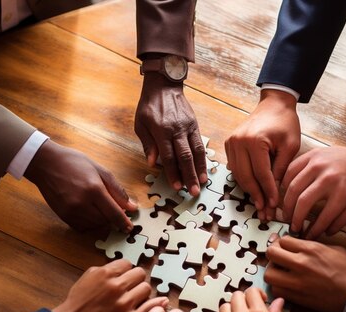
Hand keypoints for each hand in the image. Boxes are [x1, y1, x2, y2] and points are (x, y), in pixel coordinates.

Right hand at [25, 140, 136, 231]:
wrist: (46, 163)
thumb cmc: (75, 163)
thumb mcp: (101, 170)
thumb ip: (118, 190)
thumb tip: (132, 207)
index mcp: (94, 189)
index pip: (114, 214)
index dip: (124, 223)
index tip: (130, 227)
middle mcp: (82, 204)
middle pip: (105, 222)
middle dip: (113, 218)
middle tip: (114, 209)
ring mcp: (71, 212)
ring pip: (94, 226)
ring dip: (102, 221)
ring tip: (99, 206)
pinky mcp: (63, 216)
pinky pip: (82, 228)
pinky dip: (90, 223)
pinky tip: (89, 211)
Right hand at [51, 259, 167, 311]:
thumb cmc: (77, 302)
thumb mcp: (88, 277)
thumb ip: (107, 269)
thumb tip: (123, 266)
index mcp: (106, 274)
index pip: (128, 263)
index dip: (126, 270)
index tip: (124, 276)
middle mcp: (116, 287)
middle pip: (140, 274)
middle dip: (135, 279)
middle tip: (131, 286)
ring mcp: (124, 304)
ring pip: (146, 288)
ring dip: (142, 291)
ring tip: (135, 297)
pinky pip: (150, 308)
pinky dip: (156, 304)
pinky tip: (160, 302)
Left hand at [135, 72, 206, 195]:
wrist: (164, 85)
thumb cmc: (149, 106)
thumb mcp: (140, 123)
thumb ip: (147, 144)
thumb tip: (152, 163)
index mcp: (161, 131)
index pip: (169, 157)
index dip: (173, 173)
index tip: (177, 187)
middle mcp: (177, 129)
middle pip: (185, 157)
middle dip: (190, 176)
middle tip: (194, 192)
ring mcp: (188, 127)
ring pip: (196, 151)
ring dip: (200, 169)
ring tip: (202, 183)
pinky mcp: (195, 124)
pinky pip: (200, 144)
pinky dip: (203, 158)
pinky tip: (204, 168)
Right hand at [225, 89, 300, 220]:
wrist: (274, 104)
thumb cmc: (285, 123)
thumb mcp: (291, 146)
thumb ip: (282, 168)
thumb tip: (276, 192)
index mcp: (255, 141)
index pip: (261, 174)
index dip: (268, 192)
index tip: (274, 205)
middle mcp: (239, 142)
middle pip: (246, 177)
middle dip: (256, 196)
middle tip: (264, 211)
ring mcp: (231, 142)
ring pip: (237, 175)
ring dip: (249, 190)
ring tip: (260, 203)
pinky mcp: (229, 144)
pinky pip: (235, 167)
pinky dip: (243, 179)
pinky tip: (253, 189)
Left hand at [265, 236, 345, 311]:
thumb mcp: (335, 249)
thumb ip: (314, 246)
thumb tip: (300, 245)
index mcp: (311, 249)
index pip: (282, 240)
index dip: (282, 242)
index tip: (284, 246)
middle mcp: (301, 264)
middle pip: (271, 253)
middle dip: (273, 253)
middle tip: (278, 257)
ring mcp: (298, 282)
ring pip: (268, 274)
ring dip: (272, 271)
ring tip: (280, 272)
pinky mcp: (298, 297)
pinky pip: (277, 290)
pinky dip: (278, 287)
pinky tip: (286, 285)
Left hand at [282, 146, 345, 237]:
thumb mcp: (326, 154)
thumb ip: (306, 165)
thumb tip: (284, 186)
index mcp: (315, 159)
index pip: (288, 180)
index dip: (281, 197)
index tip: (280, 207)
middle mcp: (325, 172)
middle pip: (297, 199)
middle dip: (290, 216)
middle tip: (289, 224)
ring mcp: (340, 188)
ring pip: (314, 214)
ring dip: (306, 228)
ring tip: (303, 233)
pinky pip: (333, 222)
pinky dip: (326, 230)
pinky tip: (324, 232)